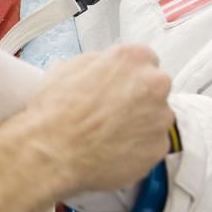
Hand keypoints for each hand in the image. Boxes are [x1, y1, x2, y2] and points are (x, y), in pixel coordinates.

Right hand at [22, 44, 174, 197]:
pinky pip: (153, 144)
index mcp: (132, 58)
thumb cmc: (55, 111)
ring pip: (156, 117)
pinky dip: (138, 147)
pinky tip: (113, 148)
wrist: (52, 152)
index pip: (145, 59)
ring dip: (139, 122)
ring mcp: (160, 118)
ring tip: (108, 133)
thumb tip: (103, 66)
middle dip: (137, 97)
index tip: (119, 85)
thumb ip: (97, 62)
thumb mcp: (68, 68)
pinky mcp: (159, 147)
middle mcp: (154, 84)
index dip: (128, 75)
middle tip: (111, 111)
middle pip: (154, 87)